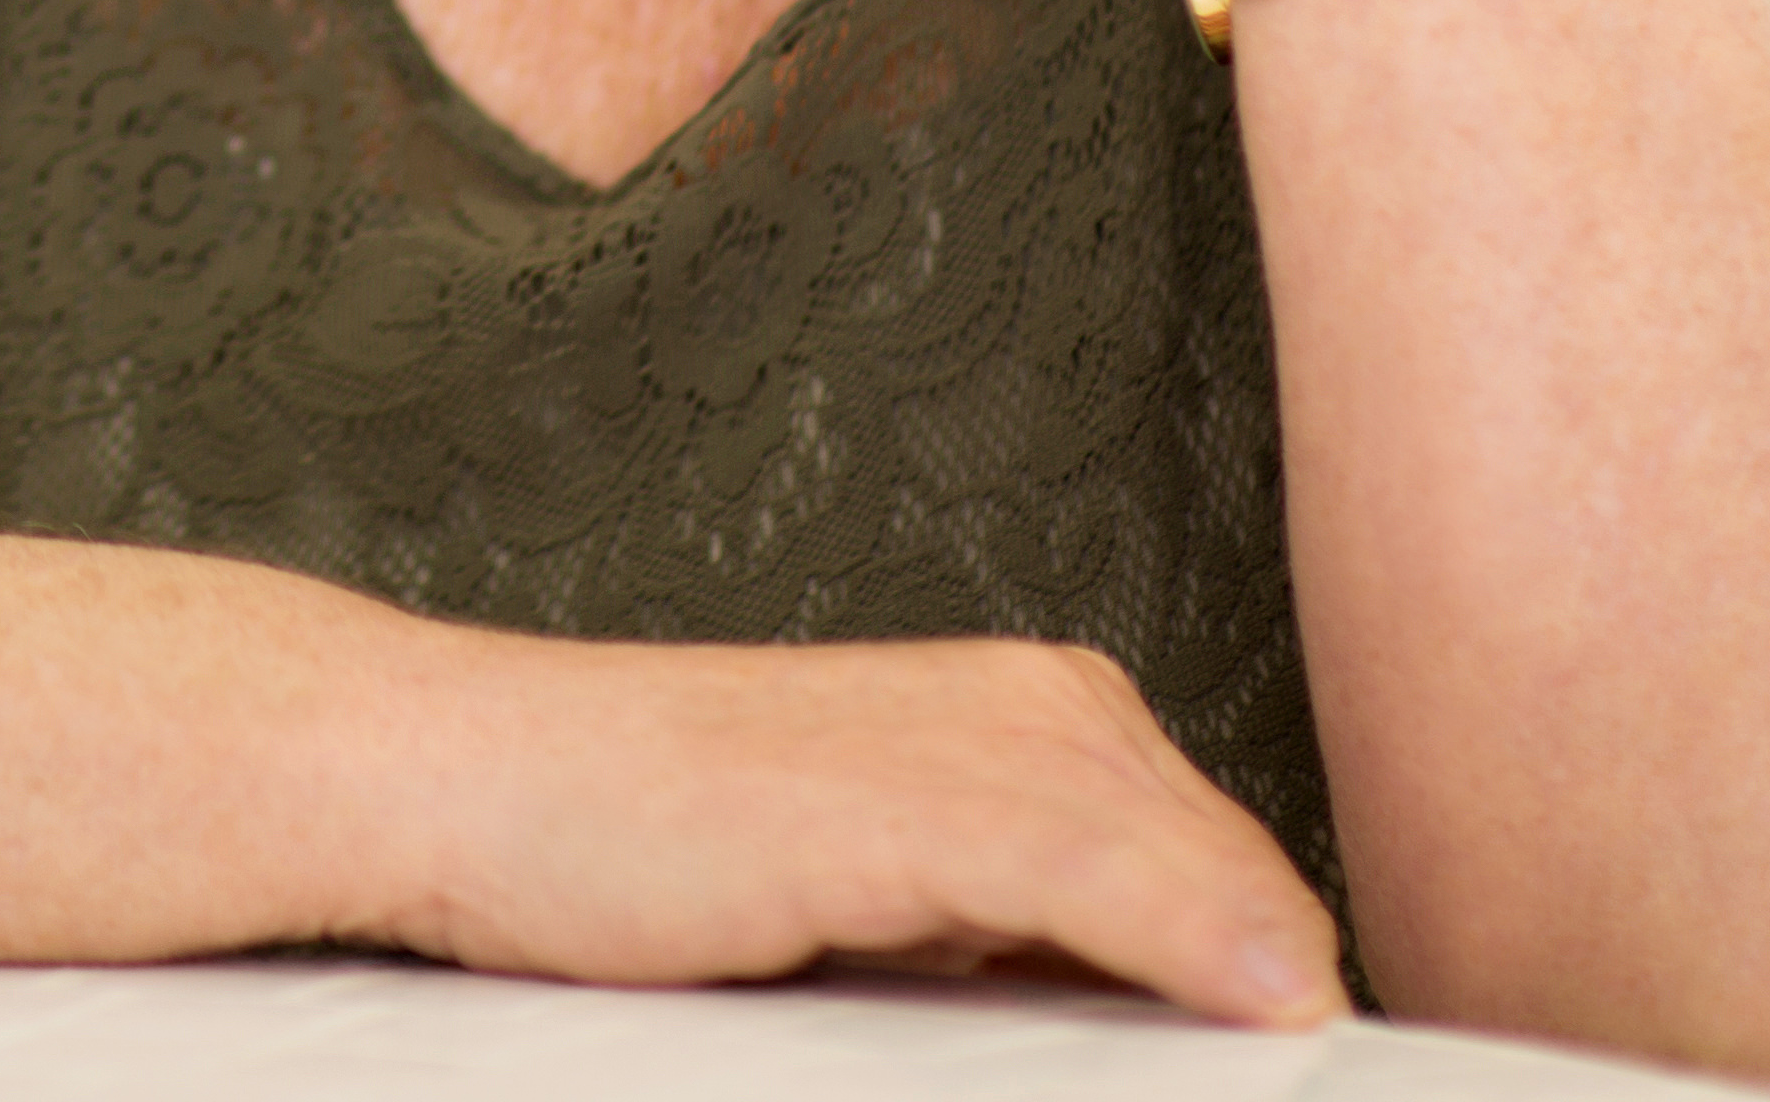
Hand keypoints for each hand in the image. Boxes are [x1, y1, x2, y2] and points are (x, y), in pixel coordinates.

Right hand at [386, 628, 1345, 1030]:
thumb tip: (1190, 1019)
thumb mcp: (881, 897)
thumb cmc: (637, 847)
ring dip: (1270, 995)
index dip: (1280, 992)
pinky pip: (1123, 882)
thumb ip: (1021, 938)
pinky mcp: (923, 803)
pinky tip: (1273, 1022)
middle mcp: (1036, 706)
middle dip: (1280, 1001)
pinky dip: (1209, 954)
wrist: (465, 782)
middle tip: (1297, 1085)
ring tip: (1296, 1077)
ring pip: (1218, 888)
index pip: (1238, 880)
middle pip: (1251, 891)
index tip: (1304, 1077)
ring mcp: (984, 746)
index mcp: (1037, 716)